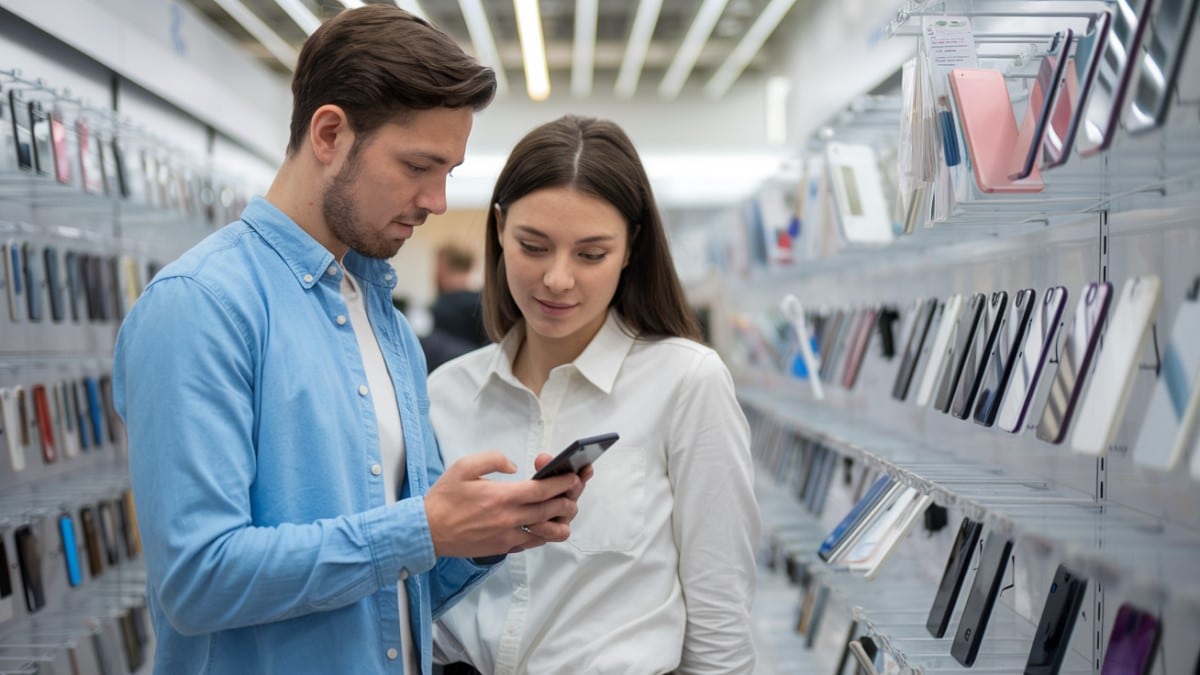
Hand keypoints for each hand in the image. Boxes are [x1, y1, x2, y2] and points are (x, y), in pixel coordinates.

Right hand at [425, 451, 581, 557]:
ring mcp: (507, 536)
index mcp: (501, 497)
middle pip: (550, 511)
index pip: (542, 491)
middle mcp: (508, 518)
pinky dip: (544, 534)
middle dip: (568, 500)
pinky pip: (532, 543)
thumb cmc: (444, 498)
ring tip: (565, 511)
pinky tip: (546, 525)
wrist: (427, 531)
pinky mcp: (503, 548)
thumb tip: (513, 466)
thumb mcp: (464, 467)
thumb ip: (492, 459)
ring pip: (546, 533)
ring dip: (560, 521)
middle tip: (576, 491)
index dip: (562, 483)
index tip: (574, 476)